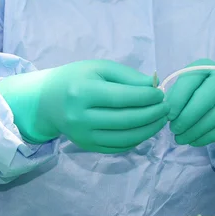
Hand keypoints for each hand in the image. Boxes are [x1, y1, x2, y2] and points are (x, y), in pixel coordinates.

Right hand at [0, 60, 168, 153]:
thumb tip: (154, 86)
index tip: (161, 93)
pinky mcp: (87, 147)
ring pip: (125, 138)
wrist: (47, 100)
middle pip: (126, 120)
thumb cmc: (76, 78)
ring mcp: (83, 136)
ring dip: (148, 130)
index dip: (146, 97)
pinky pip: (118, 147)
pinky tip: (145, 129)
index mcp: (83, 92)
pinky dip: (136, 140)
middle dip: (152, 114)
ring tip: (161, 119)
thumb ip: (127, 76)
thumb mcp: (99, 68)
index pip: (123, 98)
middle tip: (166, 107)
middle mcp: (81, 117)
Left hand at [167, 59, 214, 146]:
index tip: (168, 116)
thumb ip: (176, 94)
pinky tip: (195, 141)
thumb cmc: (202, 89)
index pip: (189, 82)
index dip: (177, 100)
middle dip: (186, 118)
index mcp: (205, 66)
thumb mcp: (189, 85)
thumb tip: (166, 110)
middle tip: (174, 130)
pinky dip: (207, 137)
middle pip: (204, 100)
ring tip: (181, 139)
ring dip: (195, 131)